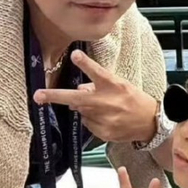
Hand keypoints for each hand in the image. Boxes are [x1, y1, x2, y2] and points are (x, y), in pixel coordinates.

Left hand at [34, 50, 157, 142]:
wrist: (150, 123)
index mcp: (114, 86)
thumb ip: (99, 84)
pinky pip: (88, 124)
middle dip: (55, 97)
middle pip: (76, 98)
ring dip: (84, 108)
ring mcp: (105, 119)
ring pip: (81, 112)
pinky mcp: (103, 132)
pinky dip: (92, 120)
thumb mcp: (120, 85)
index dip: (85, 64)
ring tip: (103, 108)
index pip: (98, 72)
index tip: (74, 55)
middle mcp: (107, 102)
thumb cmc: (134, 99)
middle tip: (37, 96)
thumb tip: (79, 89)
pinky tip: (106, 118)